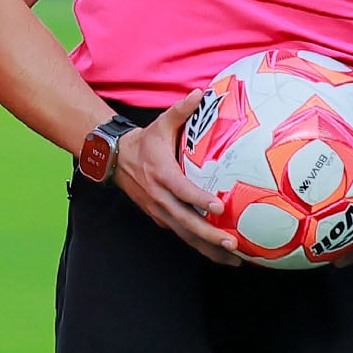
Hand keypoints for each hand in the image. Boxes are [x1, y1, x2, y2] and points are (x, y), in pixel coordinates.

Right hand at [109, 108, 248, 264]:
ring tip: (235, 258)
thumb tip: (200, 93)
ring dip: (209, 249)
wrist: (117, 160)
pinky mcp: (162, 219)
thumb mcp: (161, 124)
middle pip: (186, 222)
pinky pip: (183, 235)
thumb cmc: (146, 142)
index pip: (182, 191)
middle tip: (232, 243)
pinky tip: (221, 254)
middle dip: (209, 236)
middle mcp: (161, 198)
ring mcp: (160, 212)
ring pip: (186, 235)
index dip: (199, 200)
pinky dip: (202, 247)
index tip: (218, 207)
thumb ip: (181, 111)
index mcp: (162, 175)